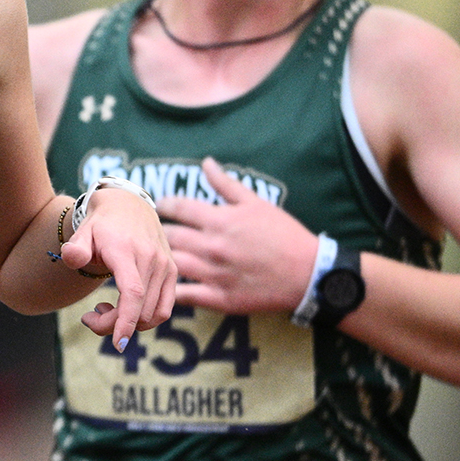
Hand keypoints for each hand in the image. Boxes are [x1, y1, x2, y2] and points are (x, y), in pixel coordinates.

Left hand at [63, 187, 176, 348]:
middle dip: (112, 325)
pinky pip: (164, 308)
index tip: (117, 344)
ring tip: (104, 310)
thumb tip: (70, 258)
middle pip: (139, 310)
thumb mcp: (82, 232)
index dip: (125, 321)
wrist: (128, 205)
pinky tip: (125, 308)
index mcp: (127, 251)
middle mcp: (151, 260)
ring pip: (153, 313)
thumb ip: (75, 248)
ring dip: (129, 323)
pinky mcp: (172, 272)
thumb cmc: (100, 225)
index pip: (132, 293)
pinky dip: (145, 318)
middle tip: (89, 318)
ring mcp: (166, 267)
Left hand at [159, 157, 319, 315]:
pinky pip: (185, 295)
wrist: (308, 274)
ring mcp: (215, 273)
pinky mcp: (220, 298)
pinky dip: (171, 289)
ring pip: (173, 263)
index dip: (163, 204)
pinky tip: (165, 283)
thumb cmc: (284, 235)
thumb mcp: (256, 203)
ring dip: (161, 257)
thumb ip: (226, 184)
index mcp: (220, 220)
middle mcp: (213, 246)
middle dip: (157, 230)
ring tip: (154, 253)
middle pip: (170, 235)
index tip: (158, 205)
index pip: (178, 207)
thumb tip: (206, 162)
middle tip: (150, 229)